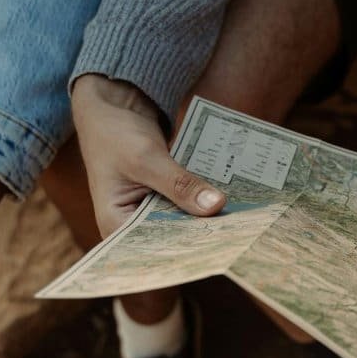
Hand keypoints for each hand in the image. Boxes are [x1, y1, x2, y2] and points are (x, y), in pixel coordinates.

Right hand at [71, 75, 225, 237]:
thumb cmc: (116, 133)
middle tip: (240, 236)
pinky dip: (202, 203)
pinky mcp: (162, 201)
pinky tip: (231, 206)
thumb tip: (216, 206)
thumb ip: (179, 184)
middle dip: (201, 235)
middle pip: (170, 239)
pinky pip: (185, 207)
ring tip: (242, 226)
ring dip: (206, 220)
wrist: (114, 108)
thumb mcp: (147, 158)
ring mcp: (147, 214)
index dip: (186, 249)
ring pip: (182, 223)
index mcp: (114, 225)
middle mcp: (130, 226)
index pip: (153, 249)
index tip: (220, 246)